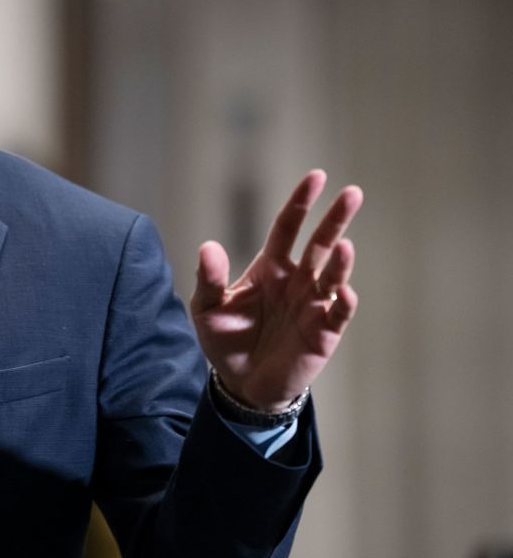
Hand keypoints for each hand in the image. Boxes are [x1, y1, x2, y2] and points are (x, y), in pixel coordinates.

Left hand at [190, 170, 363, 411]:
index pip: (288, 227)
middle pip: (319, 244)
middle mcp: (297, 281)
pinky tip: (342, 291)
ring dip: (339, 261)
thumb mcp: (207, 308)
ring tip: (344, 244)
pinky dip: (343, 302)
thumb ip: (209, 278)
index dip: (301, 203)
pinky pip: (338, 314)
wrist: (240, 383)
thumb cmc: (226, 339)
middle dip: (335, 219)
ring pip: (331, 276)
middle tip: (352, 193)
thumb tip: (208, 246)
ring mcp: (313, 305)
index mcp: (270, 268)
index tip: (316, 177)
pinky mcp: (323, 333)